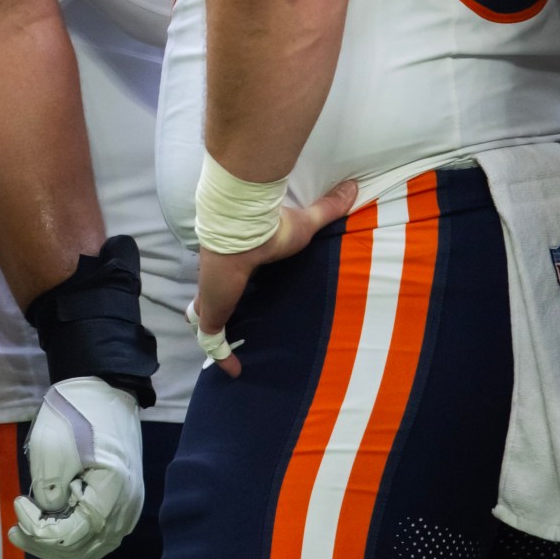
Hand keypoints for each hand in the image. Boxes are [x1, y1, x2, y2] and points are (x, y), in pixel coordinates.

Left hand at [9, 378, 143, 558]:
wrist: (103, 390)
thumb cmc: (76, 413)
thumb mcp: (52, 449)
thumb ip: (49, 492)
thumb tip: (48, 517)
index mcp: (113, 491)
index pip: (72, 535)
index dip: (39, 529)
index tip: (18, 502)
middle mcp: (127, 508)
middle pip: (82, 549)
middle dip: (43, 544)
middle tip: (14, 530)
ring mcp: (128, 508)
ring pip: (91, 548)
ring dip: (57, 545)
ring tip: (27, 531)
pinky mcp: (122, 504)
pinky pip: (97, 536)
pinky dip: (72, 537)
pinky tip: (51, 525)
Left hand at [188, 179, 356, 376]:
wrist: (240, 230)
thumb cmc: (269, 227)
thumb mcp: (306, 223)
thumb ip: (328, 207)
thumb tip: (353, 186)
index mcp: (237, 258)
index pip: (228, 273)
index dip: (229, 282)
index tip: (235, 286)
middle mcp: (219, 277)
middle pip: (209, 297)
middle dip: (212, 309)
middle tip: (219, 321)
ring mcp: (213, 295)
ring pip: (206, 319)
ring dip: (214, 334)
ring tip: (223, 351)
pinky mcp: (213, 313)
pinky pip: (214, 340)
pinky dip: (222, 357)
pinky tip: (234, 372)